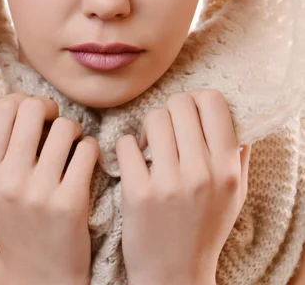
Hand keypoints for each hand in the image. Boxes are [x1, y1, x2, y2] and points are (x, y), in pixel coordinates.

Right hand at [0, 92, 98, 284]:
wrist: (41, 276)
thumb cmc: (20, 222)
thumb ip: (3, 147)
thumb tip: (27, 102)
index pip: (4, 107)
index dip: (26, 101)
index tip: (39, 116)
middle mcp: (6, 180)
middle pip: (34, 108)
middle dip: (52, 110)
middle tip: (59, 126)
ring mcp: (38, 193)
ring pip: (66, 127)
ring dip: (75, 132)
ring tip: (73, 149)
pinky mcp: (69, 203)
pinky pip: (88, 150)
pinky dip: (92, 150)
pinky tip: (86, 164)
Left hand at [115, 89, 250, 284]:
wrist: (175, 276)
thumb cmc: (205, 230)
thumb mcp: (235, 194)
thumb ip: (238, 153)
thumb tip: (234, 113)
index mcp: (226, 168)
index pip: (212, 102)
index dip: (197, 98)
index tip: (189, 111)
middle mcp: (201, 172)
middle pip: (180, 104)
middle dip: (171, 110)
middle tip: (167, 128)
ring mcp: (168, 182)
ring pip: (153, 118)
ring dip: (148, 127)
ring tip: (150, 145)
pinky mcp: (137, 192)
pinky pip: (126, 143)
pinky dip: (128, 147)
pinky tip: (134, 161)